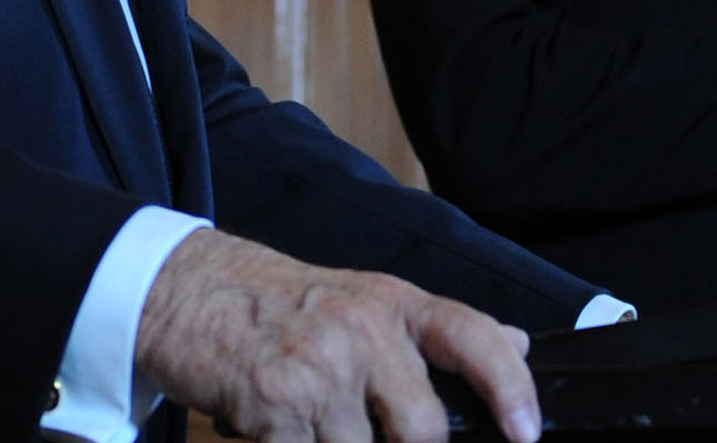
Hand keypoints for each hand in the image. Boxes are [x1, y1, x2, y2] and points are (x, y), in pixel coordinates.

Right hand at [135, 228, 540, 442]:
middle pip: (423, 431)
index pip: (473, 337)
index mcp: (394, 304)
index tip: (527, 435)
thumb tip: (518, 346)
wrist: (188, 289)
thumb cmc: (280, 302)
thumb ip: (435, 332)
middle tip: (371, 438)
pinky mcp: (274, 402)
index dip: (511, 388)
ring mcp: (318, 366)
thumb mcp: (365, 298)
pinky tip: (275, 434)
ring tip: (309, 428)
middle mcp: (364, 329)